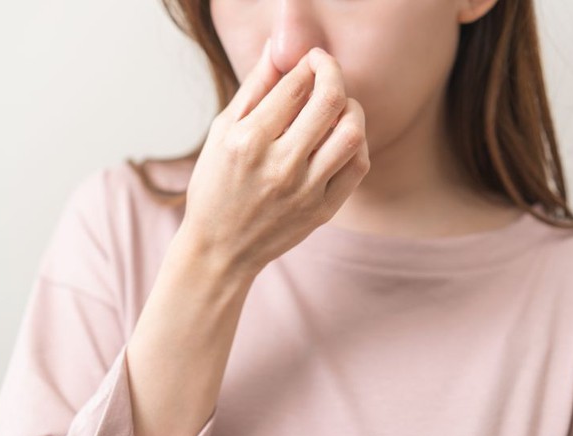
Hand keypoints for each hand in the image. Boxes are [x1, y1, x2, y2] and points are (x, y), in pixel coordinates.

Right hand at [179, 41, 369, 275]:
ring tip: (337, 105)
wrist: (221, 249)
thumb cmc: (215, 187)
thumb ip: (254, 89)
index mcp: (249, 141)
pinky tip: (340, 137)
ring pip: (352, 133)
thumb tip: (278, 49)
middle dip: (333, 72)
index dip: (310, 62)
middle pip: (329, 101)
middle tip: (326, 68)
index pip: (296, 85)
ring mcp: (305, 190)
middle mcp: (280, 165)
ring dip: (351, 108)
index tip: (310, 58)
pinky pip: (358, 167)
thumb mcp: (222, 132)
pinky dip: (357, 143)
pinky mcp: (322, 210)